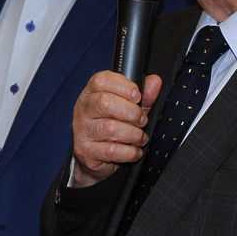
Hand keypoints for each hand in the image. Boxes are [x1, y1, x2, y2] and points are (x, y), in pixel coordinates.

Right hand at [71, 71, 161, 186]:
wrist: (97, 155)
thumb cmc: (116, 124)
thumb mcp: (131, 107)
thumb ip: (144, 95)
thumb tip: (155, 82)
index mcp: (92, 92)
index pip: (101, 80)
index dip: (123, 86)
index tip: (138, 96)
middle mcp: (83, 109)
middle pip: (105, 102)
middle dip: (132, 112)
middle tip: (143, 121)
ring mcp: (82, 130)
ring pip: (110, 128)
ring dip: (133, 134)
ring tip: (141, 138)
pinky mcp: (85, 150)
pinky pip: (111, 150)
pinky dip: (129, 152)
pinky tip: (134, 151)